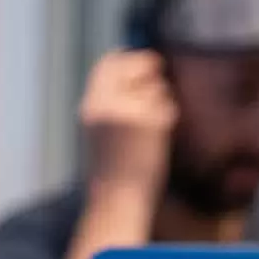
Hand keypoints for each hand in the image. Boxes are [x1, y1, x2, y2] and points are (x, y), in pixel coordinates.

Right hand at [80, 49, 177, 206]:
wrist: (116, 200)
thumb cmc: (112, 171)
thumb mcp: (102, 130)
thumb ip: (114, 101)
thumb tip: (141, 73)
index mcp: (90, 107)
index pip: (107, 64)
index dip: (126, 58)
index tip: (143, 61)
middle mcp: (106, 105)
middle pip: (132, 64)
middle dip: (148, 64)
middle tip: (159, 69)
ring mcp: (127, 112)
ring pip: (154, 87)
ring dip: (159, 100)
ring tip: (149, 132)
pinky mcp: (149, 122)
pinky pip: (167, 106)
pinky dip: (168, 117)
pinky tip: (158, 139)